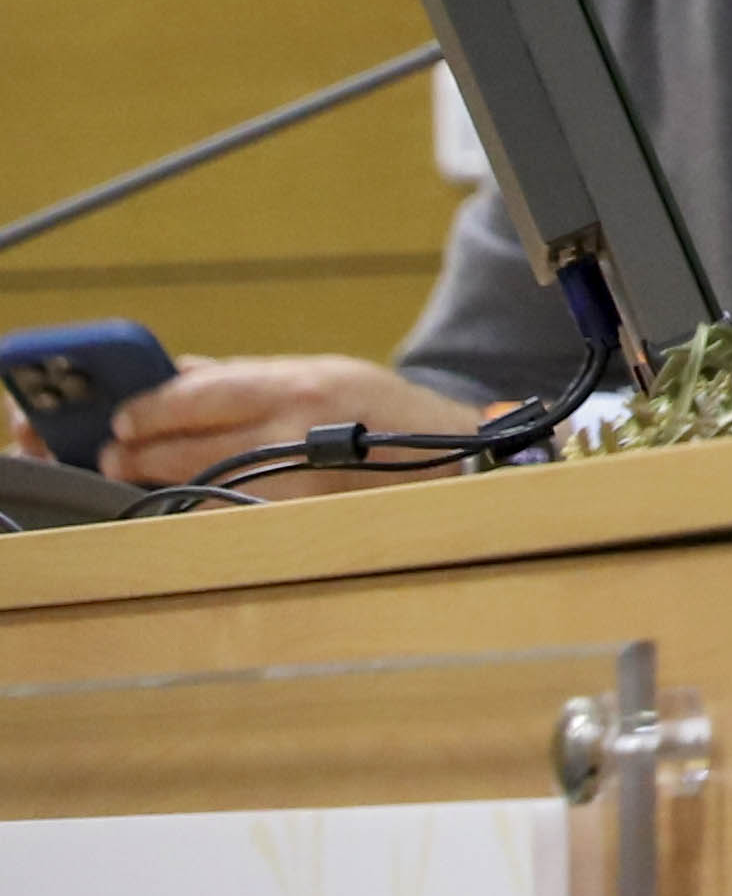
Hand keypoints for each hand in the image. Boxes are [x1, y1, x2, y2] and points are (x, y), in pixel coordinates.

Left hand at [102, 353, 467, 494]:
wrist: (451, 458)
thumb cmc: (385, 412)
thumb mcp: (322, 372)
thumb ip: (249, 375)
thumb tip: (180, 375)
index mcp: (298, 384)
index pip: (198, 396)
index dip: (150, 410)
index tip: (123, 418)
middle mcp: (293, 431)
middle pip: (189, 447)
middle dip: (141, 453)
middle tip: (116, 455)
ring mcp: (294, 483)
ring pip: (200, 487)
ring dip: (161, 483)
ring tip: (140, 479)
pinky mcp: (297, 523)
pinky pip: (229, 515)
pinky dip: (201, 509)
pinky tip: (186, 504)